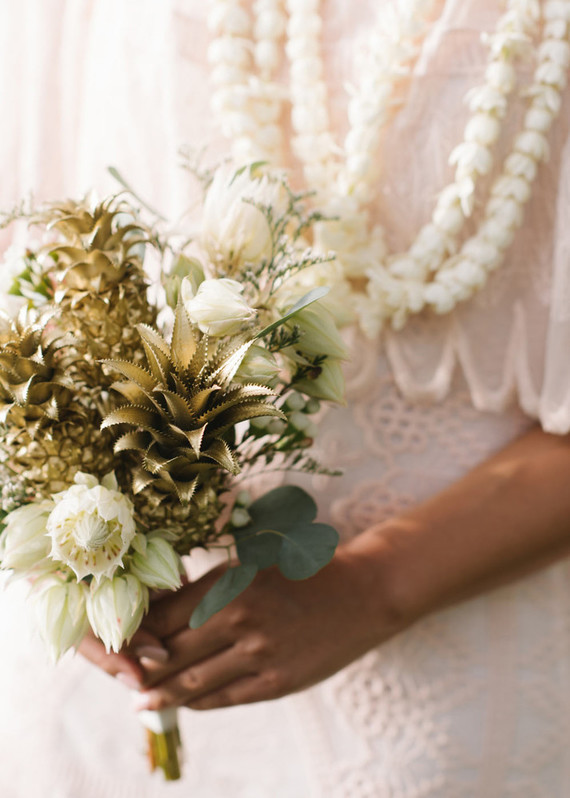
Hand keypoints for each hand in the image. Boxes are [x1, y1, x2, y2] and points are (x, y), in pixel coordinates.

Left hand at [131, 534, 402, 710]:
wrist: (361, 592)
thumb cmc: (300, 571)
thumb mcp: (251, 565)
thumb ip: (208, 587)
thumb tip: (159, 612)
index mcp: (228, 582)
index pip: (162, 617)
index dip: (135, 634)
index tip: (120, 641)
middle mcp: (239, 618)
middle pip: (169, 654)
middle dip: (141, 669)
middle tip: (123, 675)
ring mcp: (259, 654)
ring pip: (191, 683)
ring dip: (160, 694)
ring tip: (141, 700)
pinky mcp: (277, 682)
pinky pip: (223, 698)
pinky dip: (197, 702)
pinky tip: (183, 702)